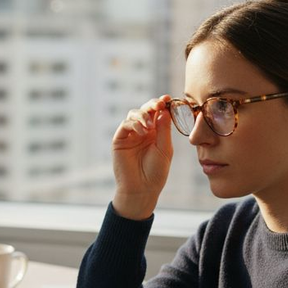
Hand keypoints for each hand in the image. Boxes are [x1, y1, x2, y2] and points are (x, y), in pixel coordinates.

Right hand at [112, 95, 172, 219]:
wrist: (141, 188)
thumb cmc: (156, 172)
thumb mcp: (165, 149)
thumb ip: (164, 130)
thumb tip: (163, 110)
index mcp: (156, 132)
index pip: (158, 113)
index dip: (162, 104)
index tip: (168, 99)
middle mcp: (143, 131)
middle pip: (146, 110)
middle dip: (153, 105)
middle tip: (159, 104)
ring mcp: (130, 135)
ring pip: (134, 114)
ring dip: (143, 115)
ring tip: (149, 126)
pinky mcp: (119, 140)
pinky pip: (125, 124)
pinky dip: (134, 124)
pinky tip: (142, 132)